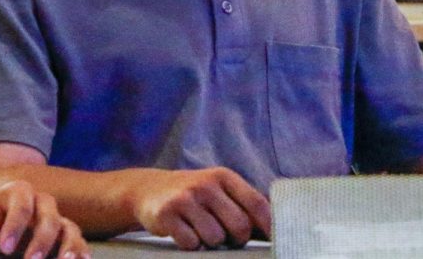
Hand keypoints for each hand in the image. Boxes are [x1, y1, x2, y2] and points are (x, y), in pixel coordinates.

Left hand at [0, 181, 87, 258]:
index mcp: (18, 191)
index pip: (21, 206)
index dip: (15, 227)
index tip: (3, 249)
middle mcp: (42, 202)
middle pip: (49, 217)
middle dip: (42, 240)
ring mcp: (55, 218)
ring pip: (69, 228)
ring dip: (69, 247)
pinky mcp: (62, 234)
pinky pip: (76, 241)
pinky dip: (80, 252)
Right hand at [131, 167, 270, 249]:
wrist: (149, 189)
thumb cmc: (195, 194)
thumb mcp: (218, 188)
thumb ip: (242, 202)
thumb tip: (272, 227)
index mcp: (224, 177)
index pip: (256, 203)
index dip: (267, 225)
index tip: (272, 239)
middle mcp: (206, 185)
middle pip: (239, 225)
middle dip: (238, 239)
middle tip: (230, 239)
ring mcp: (186, 199)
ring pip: (215, 238)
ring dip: (212, 242)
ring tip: (202, 231)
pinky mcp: (166, 215)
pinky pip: (191, 243)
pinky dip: (191, 245)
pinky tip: (185, 233)